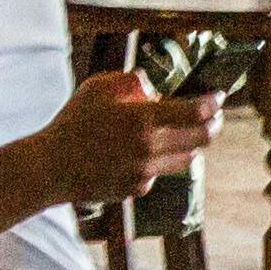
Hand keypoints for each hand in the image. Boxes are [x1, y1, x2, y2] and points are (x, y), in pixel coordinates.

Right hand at [46, 67, 221, 204]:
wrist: (52, 167)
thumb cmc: (72, 123)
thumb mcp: (98, 89)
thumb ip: (130, 80)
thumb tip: (152, 81)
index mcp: (143, 119)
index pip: (195, 112)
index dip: (212, 104)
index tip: (218, 97)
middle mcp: (150, 148)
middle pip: (201, 139)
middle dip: (212, 125)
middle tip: (214, 117)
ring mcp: (145, 172)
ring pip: (186, 159)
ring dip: (191, 145)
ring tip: (187, 134)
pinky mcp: (137, 189)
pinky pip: (159, 174)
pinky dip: (160, 163)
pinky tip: (145, 155)